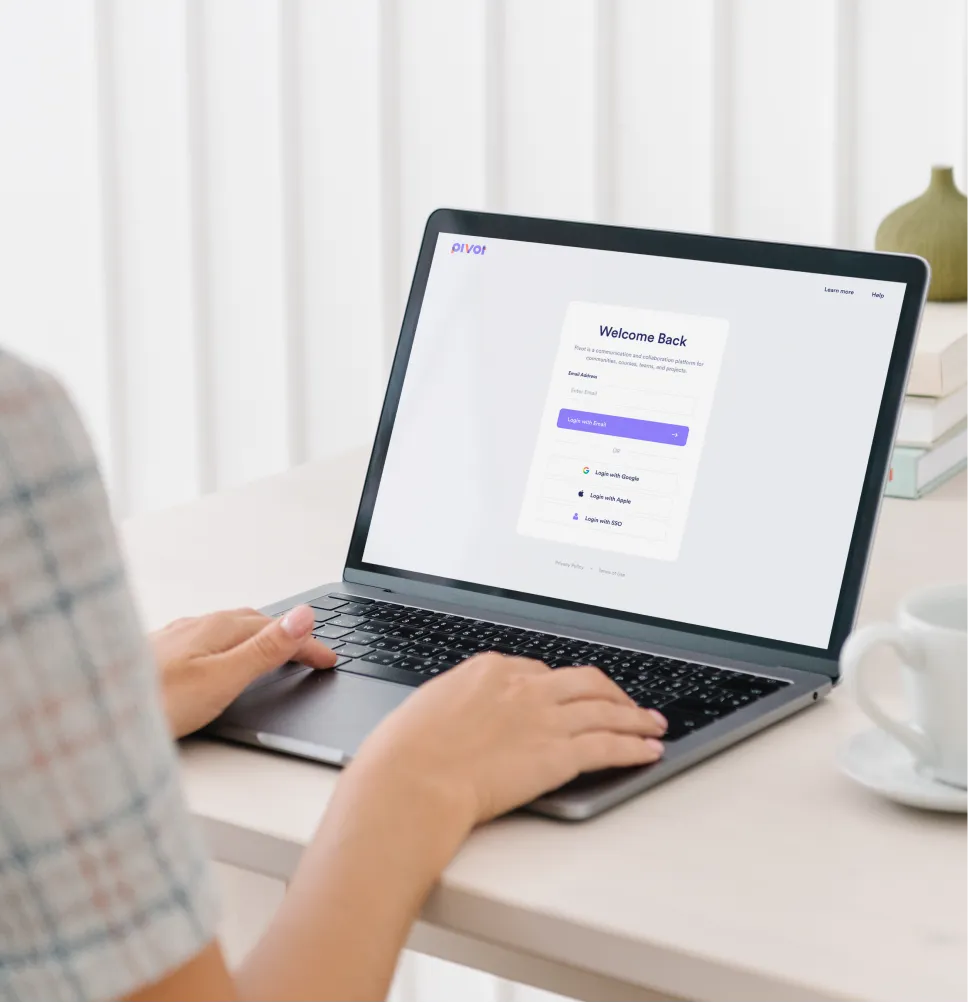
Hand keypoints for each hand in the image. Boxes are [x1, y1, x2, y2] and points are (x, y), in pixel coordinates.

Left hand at [151, 605, 335, 737]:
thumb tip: (304, 615)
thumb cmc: (153, 703)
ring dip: (258, 637)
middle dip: (287, 635)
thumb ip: (265, 649)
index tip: (330, 660)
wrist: (90, 713)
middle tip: (311, 654)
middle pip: (255, 622)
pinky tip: (218, 661)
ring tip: (274, 651)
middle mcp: (196, 624)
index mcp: (219, 627)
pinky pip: (206, 640)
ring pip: (228, 630)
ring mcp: (174, 637)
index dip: (309, 645)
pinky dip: (230, 646)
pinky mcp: (157, 653)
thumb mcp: (222, 679)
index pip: (280, 629)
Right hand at [349, 653, 666, 831]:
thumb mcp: (427, 708)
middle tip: (625, 702)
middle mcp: (524, 687)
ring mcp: (545, 718)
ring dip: (635, 716)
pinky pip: (609, 745)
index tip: (571, 696)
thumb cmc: (405, 751)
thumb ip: (456, 705)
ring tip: (653, 724)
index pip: (540, 671)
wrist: (413, 780)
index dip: (562, 686)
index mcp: (489, 670)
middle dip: (610, 692)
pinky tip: (648, 751)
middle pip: (583, 681)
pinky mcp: (559, 755)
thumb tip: (460, 714)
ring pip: (605, 709)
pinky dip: (634, 746)